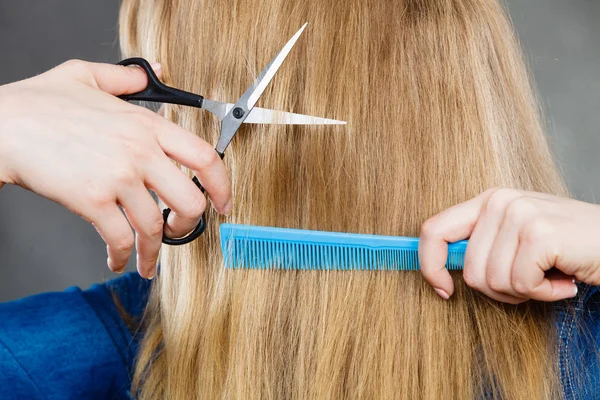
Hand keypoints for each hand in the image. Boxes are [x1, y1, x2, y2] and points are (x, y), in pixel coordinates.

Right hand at [0, 60, 231, 277]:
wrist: (1, 126)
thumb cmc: (39, 103)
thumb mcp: (86, 75)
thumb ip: (126, 76)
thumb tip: (151, 71)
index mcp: (146, 125)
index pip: (204, 157)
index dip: (223, 186)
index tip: (224, 204)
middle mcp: (140, 152)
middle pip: (190, 202)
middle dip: (190, 226)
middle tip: (179, 233)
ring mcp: (117, 178)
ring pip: (154, 228)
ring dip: (154, 252)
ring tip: (147, 261)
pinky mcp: (91, 200)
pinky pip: (119, 239)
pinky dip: (122, 256)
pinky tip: (117, 259)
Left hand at [419, 188, 599, 303]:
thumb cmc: (566, 247)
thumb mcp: (516, 239)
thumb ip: (480, 247)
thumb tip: (441, 272)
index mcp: (487, 201)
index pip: (433, 230)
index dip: (430, 265)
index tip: (444, 290)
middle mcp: (499, 202)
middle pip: (469, 271)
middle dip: (500, 290)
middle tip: (530, 281)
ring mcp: (519, 214)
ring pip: (493, 281)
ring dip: (525, 292)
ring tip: (549, 276)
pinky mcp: (540, 234)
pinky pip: (521, 284)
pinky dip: (545, 293)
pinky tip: (563, 280)